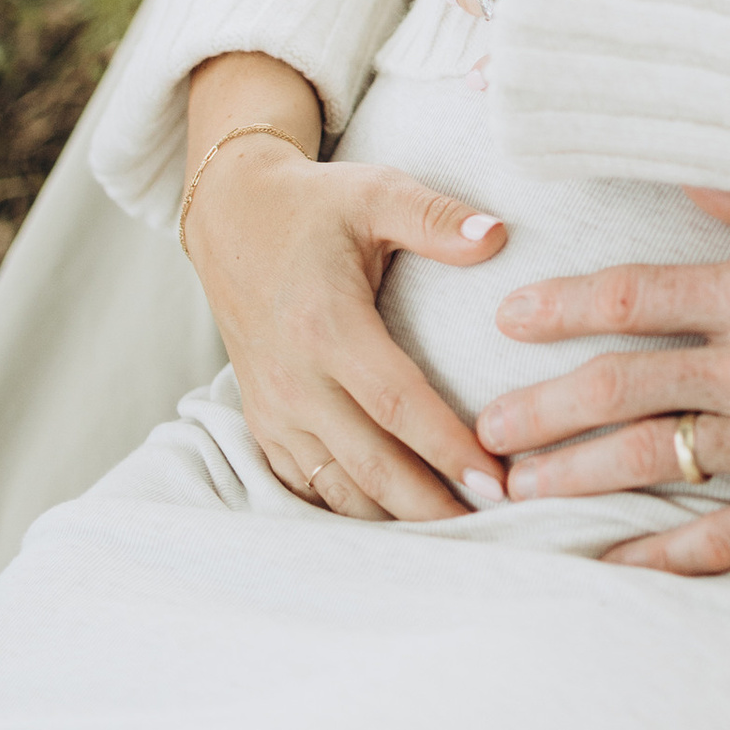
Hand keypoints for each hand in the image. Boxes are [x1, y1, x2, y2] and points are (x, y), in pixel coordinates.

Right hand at [186, 136, 511, 519]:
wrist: (230, 218)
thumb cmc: (314, 206)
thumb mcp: (376, 192)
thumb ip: (437, 218)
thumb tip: (499, 236)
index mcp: (328, 327)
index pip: (398, 406)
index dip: (449, 448)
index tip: (499, 481)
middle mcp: (296, 381)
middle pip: (372, 466)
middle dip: (433, 505)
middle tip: (496, 526)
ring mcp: (275, 409)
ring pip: (338, 489)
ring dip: (396, 520)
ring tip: (457, 537)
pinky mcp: (263, 423)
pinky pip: (307, 486)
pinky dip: (352, 512)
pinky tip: (398, 528)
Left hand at [471, 181, 729, 573]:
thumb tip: (687, 178)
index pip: (637, 298)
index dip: (564, 308)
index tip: (510, 320)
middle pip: (623, 391)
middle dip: (543, 409)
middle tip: (485, 429)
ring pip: (655, 465)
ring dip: (577, 479)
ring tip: (518, 491)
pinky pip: (722, 541)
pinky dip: (658, 557)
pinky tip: (609, 567)